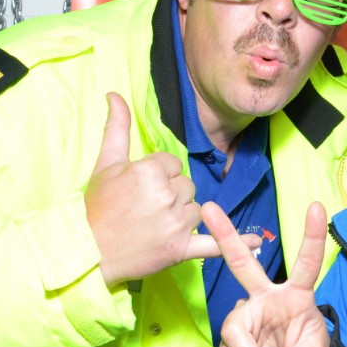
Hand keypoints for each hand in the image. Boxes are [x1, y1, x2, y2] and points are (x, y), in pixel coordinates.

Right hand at [85, 93, 234, 285]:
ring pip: (197, 209)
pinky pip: (214, 244)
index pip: (172, 163)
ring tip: (152, 226)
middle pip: (186, 185)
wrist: (88, 252)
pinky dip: (235, 243)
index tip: (137, 190)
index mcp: (150, 171)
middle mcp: (167, 195)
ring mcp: (176, 223)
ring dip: (181, 216)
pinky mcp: (181, 249)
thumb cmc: (96, 206)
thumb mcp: (105, 163)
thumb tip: (114, 94)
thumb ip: (116, 127)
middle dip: (170, 195)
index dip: (156, 175)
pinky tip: (258, 243)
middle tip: (142, 209)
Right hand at [211, 199, 332, 346]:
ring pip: (234, 330)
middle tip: (209, 208)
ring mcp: (247, 312)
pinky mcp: (234, 332)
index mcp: (296, 293)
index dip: (312, 237)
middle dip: (226, 237)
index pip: (306, 263)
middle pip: (243, 264)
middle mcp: (266, 296)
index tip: (318, 206)